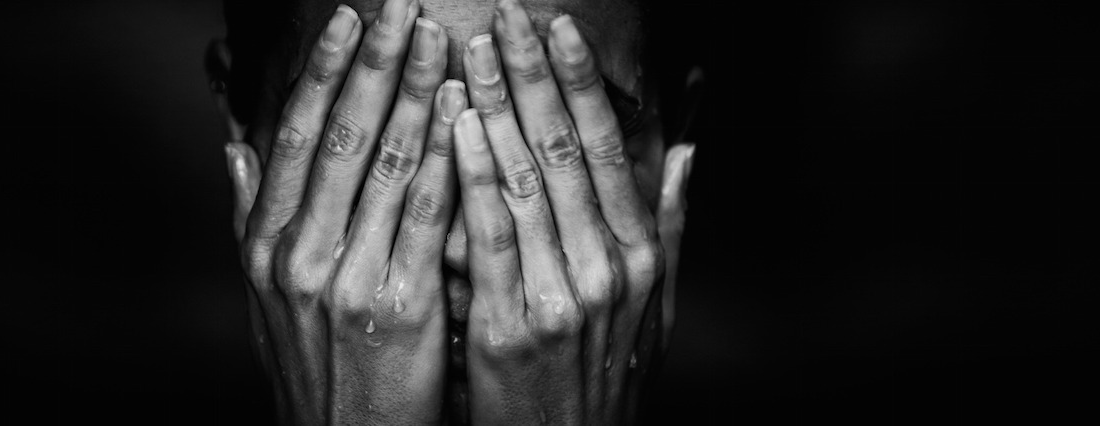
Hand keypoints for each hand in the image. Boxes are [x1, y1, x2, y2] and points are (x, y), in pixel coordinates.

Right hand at [224, 0, 463, 422]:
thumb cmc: (314, 367)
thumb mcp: (262, 297)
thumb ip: (251, 216)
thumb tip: (235, 145)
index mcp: (266, 245)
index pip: (296, 136)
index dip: (324, 71)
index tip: (350, 20)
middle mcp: (298, 255)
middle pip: (341, 136)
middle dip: (376, 65)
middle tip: (403, 7)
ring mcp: (348, 278)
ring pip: (384, 165)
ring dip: (416, 94)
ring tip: (441, 39)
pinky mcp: (402, 305)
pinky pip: (427, 216)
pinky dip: (447, 157)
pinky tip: (466, 113)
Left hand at [453, 1, 693, 422]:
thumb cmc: (602, 382)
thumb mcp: (654, 310)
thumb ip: (668, 228)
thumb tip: (684, 152)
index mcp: (638, 255)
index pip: (606, 148)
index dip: (581, 82)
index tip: (557, 28)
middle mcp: (606, 268)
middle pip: (565, 150)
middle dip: (533, 74)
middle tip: (506, 13)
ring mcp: (562, 296)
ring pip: (527, 179)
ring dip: (498, 104)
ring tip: (471, 47)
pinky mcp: (512, 328)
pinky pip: (492, 234)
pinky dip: (476, 171)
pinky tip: (459, 121)